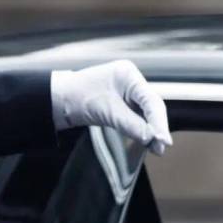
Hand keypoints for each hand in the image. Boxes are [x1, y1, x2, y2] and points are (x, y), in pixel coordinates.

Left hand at [51, 60, 172, 154]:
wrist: (59, 100)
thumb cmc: (78, 97)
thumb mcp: (107, 112)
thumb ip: (132, 125)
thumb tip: (151, 138)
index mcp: (128, 75)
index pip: (151, 100)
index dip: (159, 121)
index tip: (163, 139)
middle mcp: (131, 82)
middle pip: (152, 106)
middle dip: (157, 127)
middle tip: (162, 146)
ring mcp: (128, 92)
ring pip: (147, 113)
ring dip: (151, 130)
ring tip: (157, 148)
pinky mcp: (124, 103)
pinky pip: (138, 117)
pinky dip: (142, 129)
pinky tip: (148, 141)